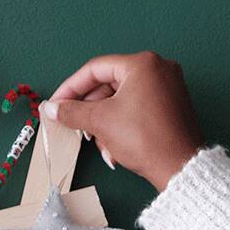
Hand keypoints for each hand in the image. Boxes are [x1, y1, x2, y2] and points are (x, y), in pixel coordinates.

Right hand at [46, 52, 204, 191]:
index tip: (55, 105)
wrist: (178, 166)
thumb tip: (51, 108)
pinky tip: (114, 147)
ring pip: (122, 100)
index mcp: (141, 63)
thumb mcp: (101, 122)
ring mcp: (167, 86)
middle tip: (74, 127)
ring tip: (99, 145)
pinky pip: (137, 108)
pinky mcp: (171, 105)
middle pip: (109, 84)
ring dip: (104, 123)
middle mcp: (157, 68)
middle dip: (89, 111)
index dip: (70, 88)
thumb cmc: (143, 138)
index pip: (95, 69)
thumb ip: (73, 112)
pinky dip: (121, 125)